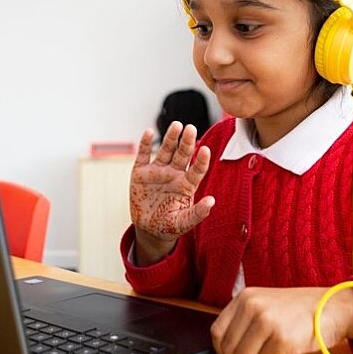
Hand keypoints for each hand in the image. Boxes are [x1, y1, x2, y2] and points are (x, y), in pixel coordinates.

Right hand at [130, 122, 213, 263]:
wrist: (148, 228)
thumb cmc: (170, 225)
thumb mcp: (184, 222)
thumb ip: (197, 213)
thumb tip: (212, 202)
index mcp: (187, 185)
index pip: (197, 169)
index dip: (201, 160)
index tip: (206, 150)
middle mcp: (174, 174)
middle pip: (183, 154)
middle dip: (187, 142)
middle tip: (191, 128)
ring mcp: (158, 171)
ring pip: (166, 150)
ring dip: (171, 138)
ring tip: (177, 125)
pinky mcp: (141, 172)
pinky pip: (143, 155)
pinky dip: (145, 143)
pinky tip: (148, 132)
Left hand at [211, 287, 352, 353]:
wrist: (332, 307)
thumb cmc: (298, 309)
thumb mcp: (265, 302)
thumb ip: (244, 318)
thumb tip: (223, 346)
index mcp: (245, 297)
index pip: (217, 331)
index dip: (223, 348)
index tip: (233, 353)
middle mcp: (253, 307)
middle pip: (229, 348)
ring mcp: (267, 322)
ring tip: (270, 350)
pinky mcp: (281, 339)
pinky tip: (282, 350)